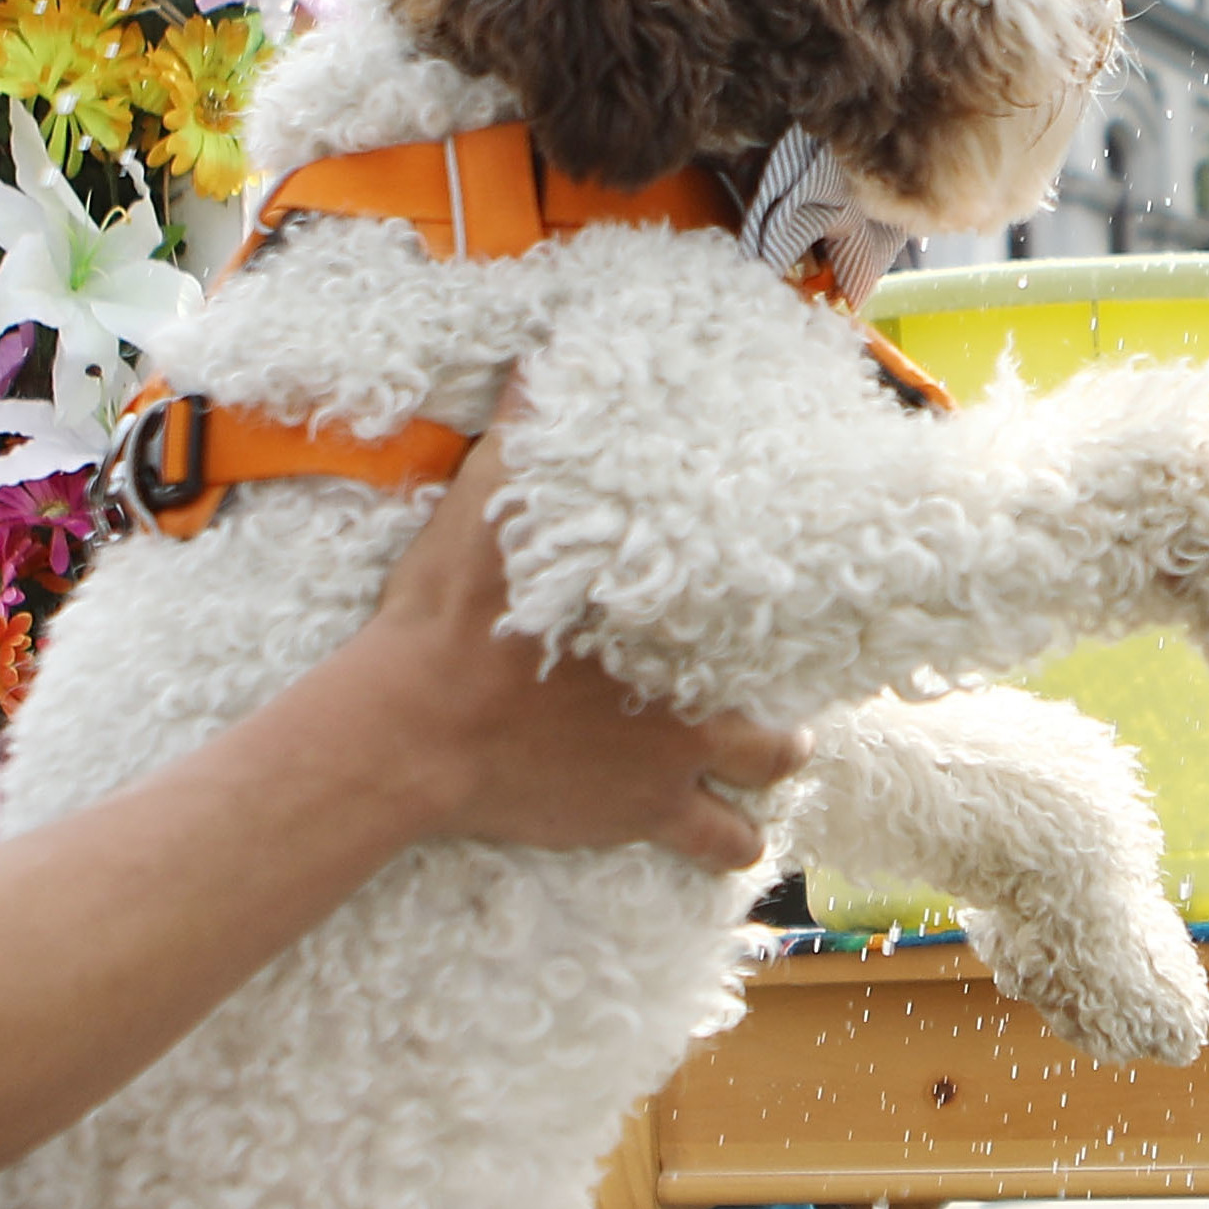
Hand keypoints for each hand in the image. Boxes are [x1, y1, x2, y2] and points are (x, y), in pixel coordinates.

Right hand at [353, 431, 808, 865]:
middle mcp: (694, 697)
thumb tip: (546, 359)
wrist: (415, 723)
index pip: (761, 606)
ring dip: (766, 778)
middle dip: (784, 716)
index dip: (786, 607)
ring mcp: (673, 769)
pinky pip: (716, 849)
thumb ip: (527, 429)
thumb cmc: (455, 614)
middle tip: (771, 701)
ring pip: (765, 786)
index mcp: (673, 617)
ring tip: (762, 765)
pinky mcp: (641, 821)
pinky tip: (728, 841)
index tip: (792, 601)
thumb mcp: (488, 498)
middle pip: (781, 717)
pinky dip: (727, 846)